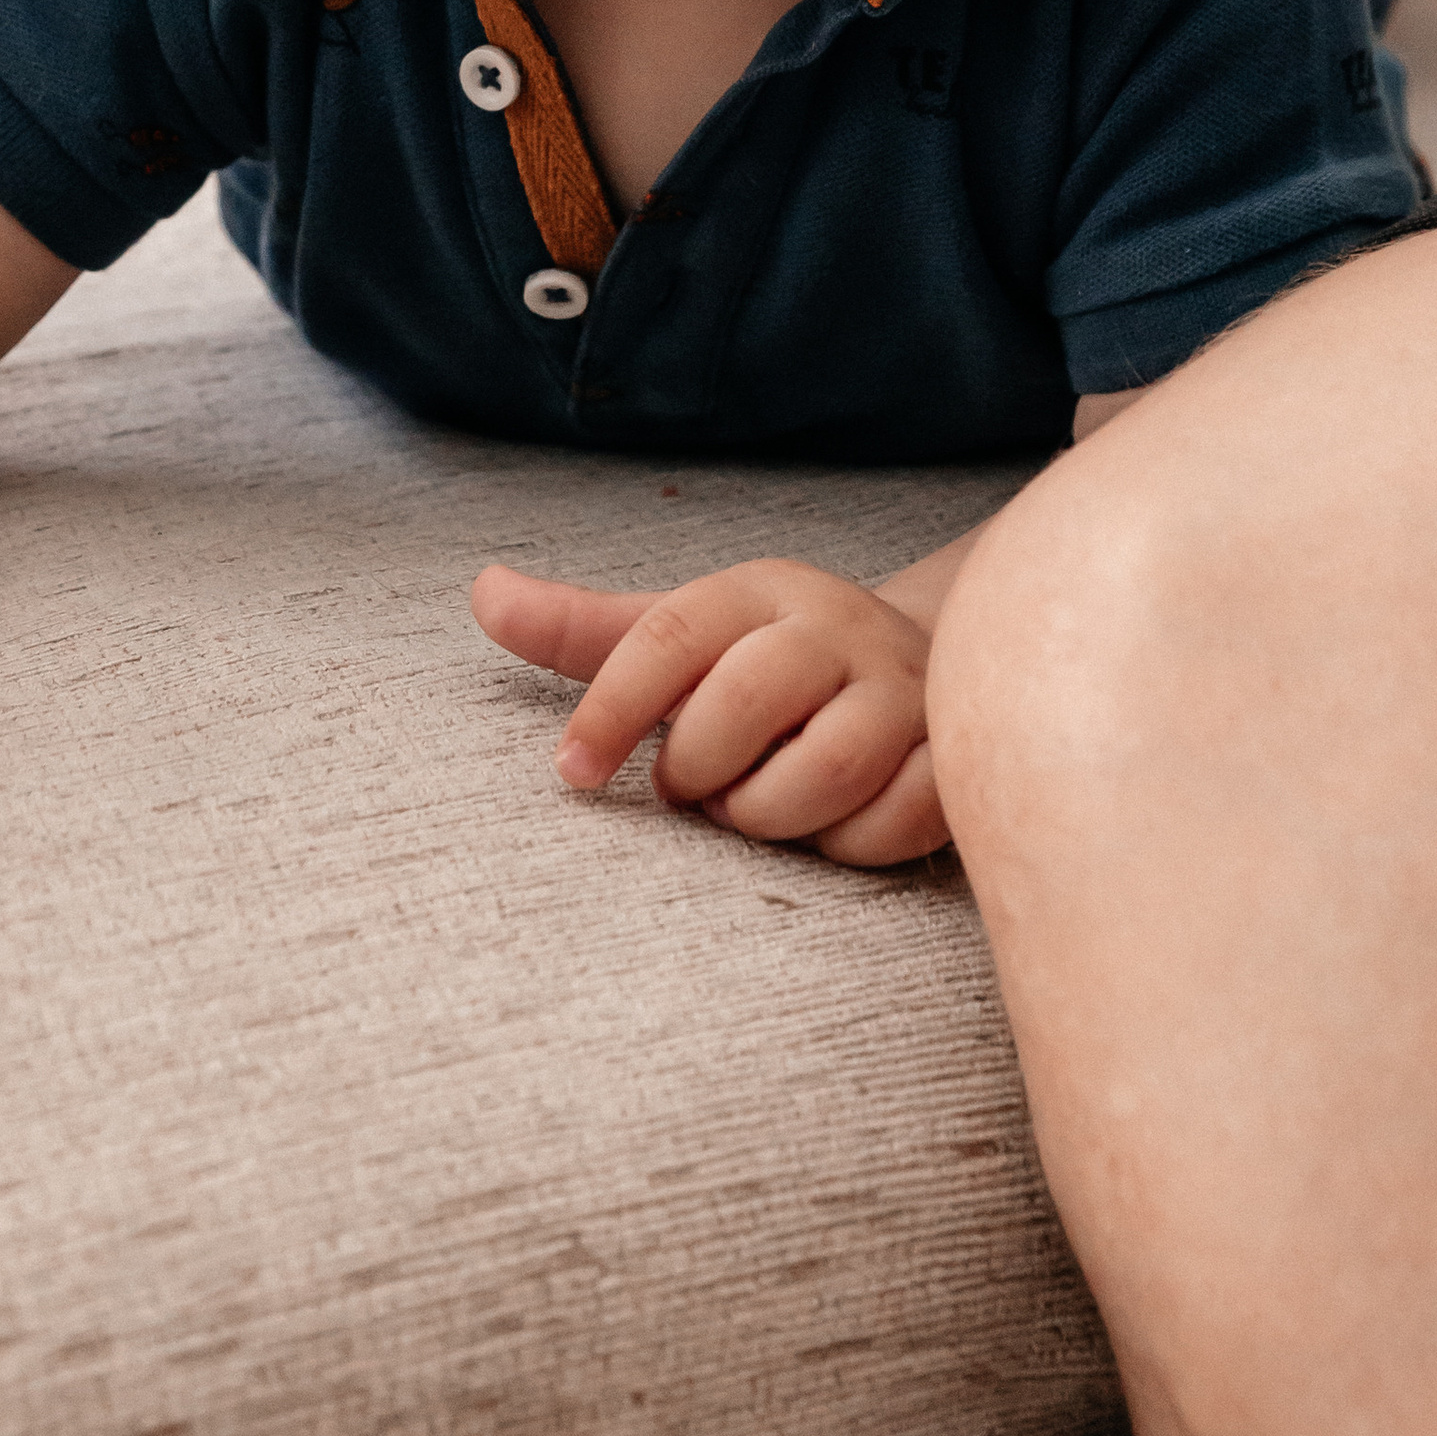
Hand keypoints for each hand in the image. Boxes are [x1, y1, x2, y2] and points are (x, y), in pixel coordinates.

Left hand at [472, 555, 945, 866]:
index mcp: (756, 592)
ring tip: (754, 807)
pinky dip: (847, 844)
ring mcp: (904, 689)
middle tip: (694, 789)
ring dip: (770, 812)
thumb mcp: (680, 634)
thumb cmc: (770, 665)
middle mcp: (833, 628)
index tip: (572, 772)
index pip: (667, 635)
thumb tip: (481, 591)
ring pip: (828, 768)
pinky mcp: (955, 752)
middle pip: (744, 703)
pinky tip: (828, 829)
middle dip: (700, 769)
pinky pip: (895, 819)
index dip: (610, 708)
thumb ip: (584, 629)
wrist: (924, 663)